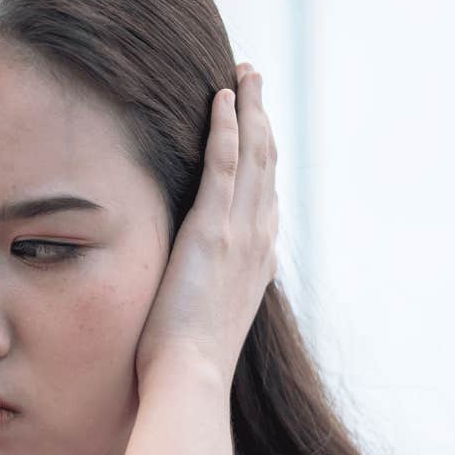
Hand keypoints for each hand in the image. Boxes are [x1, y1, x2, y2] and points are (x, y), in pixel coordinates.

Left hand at [133, 64, 280, 388]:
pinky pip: (225, 166)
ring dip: (250, 110)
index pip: (265, 194)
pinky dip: (227, 128)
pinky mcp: (213, 230)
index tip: (256, 125)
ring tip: (244, 75)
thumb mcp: (208, 317)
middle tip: (254, 81)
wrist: (189, 378)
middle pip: (268, 163)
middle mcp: (258, 240)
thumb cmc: (185, 361)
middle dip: (262, 118)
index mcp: (257, 259)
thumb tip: (200, 283)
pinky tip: (222, 99)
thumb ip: (211, 290)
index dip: (264, 154)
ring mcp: (240, 233)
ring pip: (254, 155)